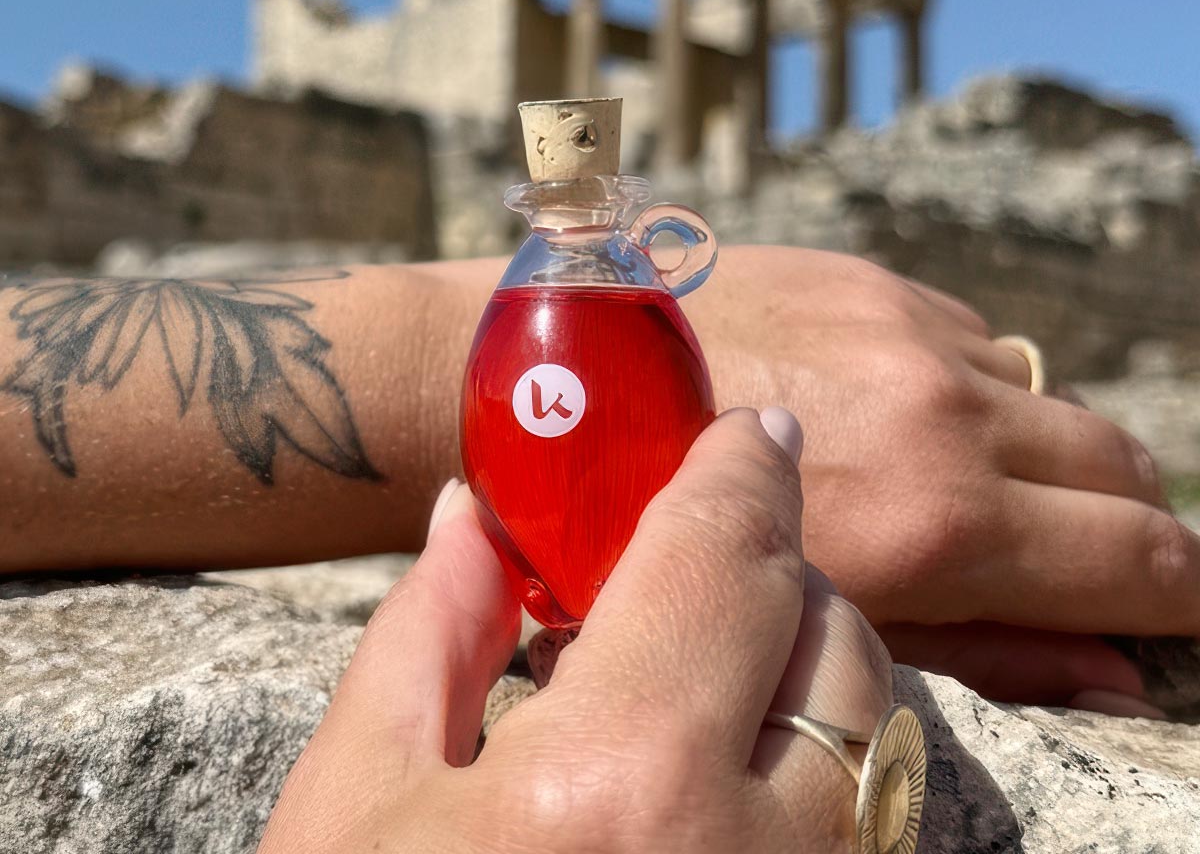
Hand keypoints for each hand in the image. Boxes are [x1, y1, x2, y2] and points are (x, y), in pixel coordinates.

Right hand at [258, 410, 893, 852]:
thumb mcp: (352, 805)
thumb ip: (427, 634)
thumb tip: (470, 514)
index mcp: (616, 786)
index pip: (722, 562)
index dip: (737, 474)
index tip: (747, 434)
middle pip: (832, 640)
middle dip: (777, 572)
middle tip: (701, 560)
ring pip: (874, 741)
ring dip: (811, 663)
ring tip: (708, 662)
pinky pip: (860, 830)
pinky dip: (818, 763)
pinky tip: (726, 768)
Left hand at [685, 246, 1193, 708]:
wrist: (554, 385)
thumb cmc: (664, 527)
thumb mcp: (822, 624)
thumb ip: (988, 648)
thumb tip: (1116, 673)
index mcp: (940, 519)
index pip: (1148, 561)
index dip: (1176, 598)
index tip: (1163, 612)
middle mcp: (946, 410)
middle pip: (1124, 466)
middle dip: (1120, 522)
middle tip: (1070, 559)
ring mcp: (909, 331)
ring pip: (1050, 396)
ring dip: (1035, 448)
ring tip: (951, 480)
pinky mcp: (870, 279)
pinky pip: (974, 339)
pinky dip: (965, 384)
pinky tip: (892, 410)